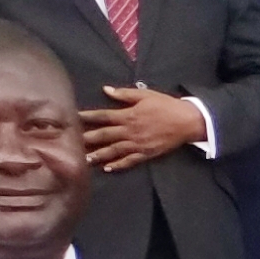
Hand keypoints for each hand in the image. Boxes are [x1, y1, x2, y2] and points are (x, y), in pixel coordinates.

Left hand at [83, 86, 208, 170]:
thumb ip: (125, 94)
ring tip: (85, 159)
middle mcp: (130, 131)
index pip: (103, 116)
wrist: (187, 122)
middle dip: (88, 139)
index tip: (75, 117)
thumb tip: (106, 90)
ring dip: (99, 155)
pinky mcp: (147, 153)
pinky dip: (118, 165)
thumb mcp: (146, 95)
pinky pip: (130, 161)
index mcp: (128, 115)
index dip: (87, 116)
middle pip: (104, 135)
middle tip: (72, 142)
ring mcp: (138, 144)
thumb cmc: (166, 106)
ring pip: (114, 151)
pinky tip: (108, 168)